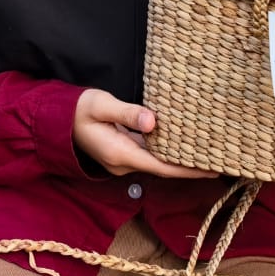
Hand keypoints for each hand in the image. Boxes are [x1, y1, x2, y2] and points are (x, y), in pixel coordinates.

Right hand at [73, 88, 217, 178]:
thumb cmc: (77, 109)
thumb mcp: (101, 104)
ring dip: (180, 159)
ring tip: (207, 152)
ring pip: (157, 161)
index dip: (188, 170)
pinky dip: (167, 151)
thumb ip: (128, 113)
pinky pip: (149, 154)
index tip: (213, 170)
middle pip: (163, 168)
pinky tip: (182, 143)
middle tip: (219, 160)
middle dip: (190, 166)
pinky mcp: (123, 153)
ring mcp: (123, 160)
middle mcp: (124, 163)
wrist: (55, 120)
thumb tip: (153, 122)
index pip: (162, 167)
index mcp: (120, 154)